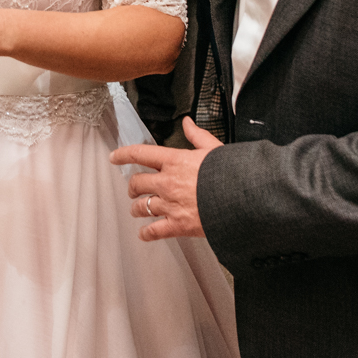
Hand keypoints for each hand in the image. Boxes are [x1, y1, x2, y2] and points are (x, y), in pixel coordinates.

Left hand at [110, 118, 222, 240]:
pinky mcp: (178, 225)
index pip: (140, 154)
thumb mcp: (213, 148)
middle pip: (137, 183)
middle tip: (132, 189)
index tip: (114, 157)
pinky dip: (146, 233)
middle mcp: (167, 182)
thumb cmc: (230, 173)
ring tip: (137, 209)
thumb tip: (187, 123)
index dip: (123, 154)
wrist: (243, 199)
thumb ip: (197, 135)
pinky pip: (154, 231)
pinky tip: (144, 234)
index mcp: (174, 161)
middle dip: (132, 187)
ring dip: (137, 208)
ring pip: (142, 207)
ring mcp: (170, 205)